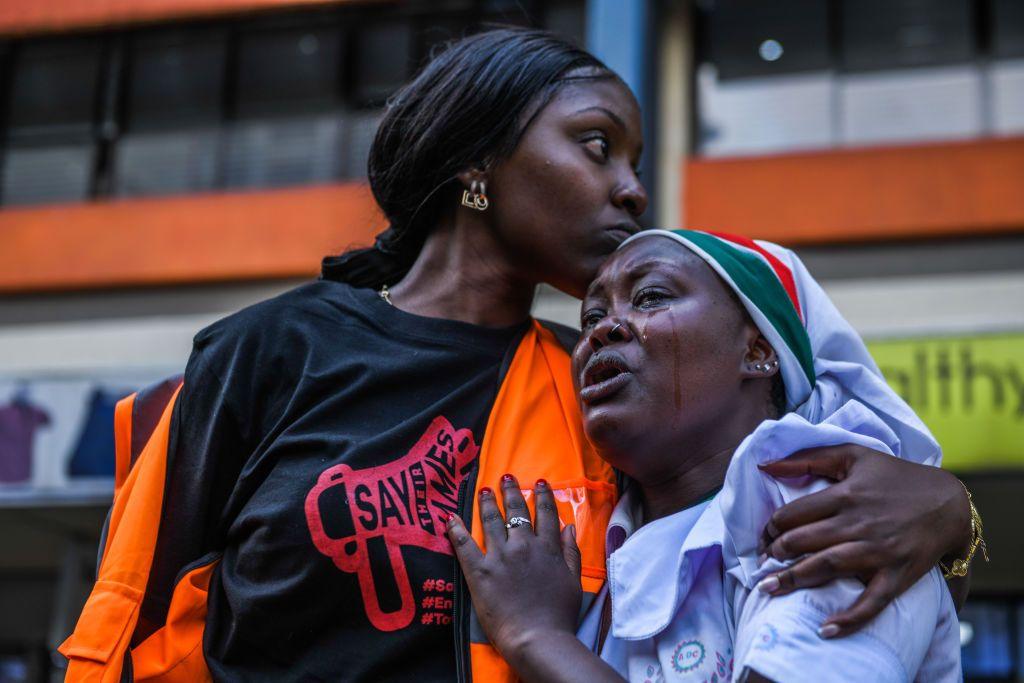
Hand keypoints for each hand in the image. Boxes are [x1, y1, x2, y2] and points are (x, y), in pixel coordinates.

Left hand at [446, 475, 582, 660]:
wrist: (537, 637)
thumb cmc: (559, 614)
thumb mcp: (574, 581)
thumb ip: (571, 552)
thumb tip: (569, 528)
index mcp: (547, 548)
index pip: (545, 514)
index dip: (543, 496)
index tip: (540, 482)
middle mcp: (523, 546)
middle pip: (516, 511)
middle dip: (512, 491)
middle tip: (507, 476)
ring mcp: (499, 557)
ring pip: (491, 521)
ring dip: (487, 502)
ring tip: (484, 489)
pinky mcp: (479, 572)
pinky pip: (464, 545)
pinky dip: (456, 529)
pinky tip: (451, 517)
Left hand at [756, 444, 969, 636]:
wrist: (949, 503)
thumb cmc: (895, 476)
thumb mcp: (853, 455)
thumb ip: (807, 458)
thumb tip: (764, 464)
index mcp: (844, 495)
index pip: (792, 514)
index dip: (771, 527)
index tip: (765, 536)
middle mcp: (857, 524)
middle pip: (803, 541)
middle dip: (774, 553)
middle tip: (762, 562)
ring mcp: (878, 551)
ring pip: (826, 566)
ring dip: (794, 579)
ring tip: (768, 588)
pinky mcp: (897, 574)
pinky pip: (871, 601)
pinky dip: (849, 618)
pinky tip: (825, 629)